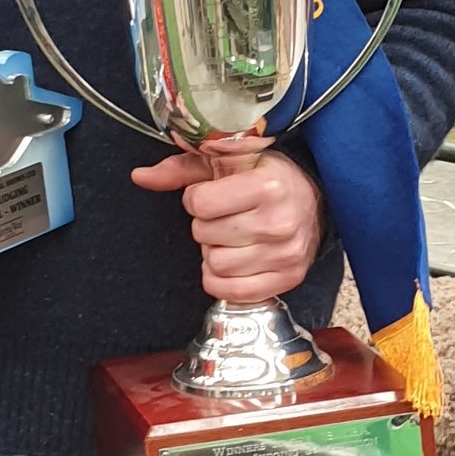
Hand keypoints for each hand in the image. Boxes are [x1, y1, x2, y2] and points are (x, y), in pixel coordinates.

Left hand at [130, 136, 324, 302]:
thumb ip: (181, 169)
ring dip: (214, 252)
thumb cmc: (267, 178)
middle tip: (225, 217)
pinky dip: (222, 280)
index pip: (199, 204)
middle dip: (206, 226)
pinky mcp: (288, 278)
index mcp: (266, 186)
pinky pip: (231, 291)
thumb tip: (140, 176)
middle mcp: (279, 222)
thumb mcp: (228, 163)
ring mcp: (286, 254)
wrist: (314, 202)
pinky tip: (233, 262)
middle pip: (204, 236)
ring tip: (232, 238)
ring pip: (215, 265)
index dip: (196, 199)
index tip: (211, 195)